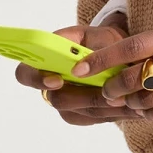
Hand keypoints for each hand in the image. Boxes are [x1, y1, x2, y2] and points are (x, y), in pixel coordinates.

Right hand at [16, 14, 142, 126]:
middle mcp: (52, 86)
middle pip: (57, 99)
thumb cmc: (108, 43)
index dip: (37, 79)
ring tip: (124, 96)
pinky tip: (126, 102)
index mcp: (47, 61)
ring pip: (80, 111)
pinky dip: (111, 111)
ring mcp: (67, 104)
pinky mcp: (82, 116)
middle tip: (107, 90)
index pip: (25, 73)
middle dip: (83, 96)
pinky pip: (93, 118)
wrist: (125, 55)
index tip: (57, 79)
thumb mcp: (100, 35)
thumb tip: (65, 51)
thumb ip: (81, 41)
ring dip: (102, 104)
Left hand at [68, 11, 152, 122]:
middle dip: (114, 87)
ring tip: (132, 100)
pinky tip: (152, 109)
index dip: (100, 61)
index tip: (79, 68)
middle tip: (107, 91)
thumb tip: (130, 57)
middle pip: (135, 78)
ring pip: (149, 99)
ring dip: (134, 102)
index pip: (130, 48)